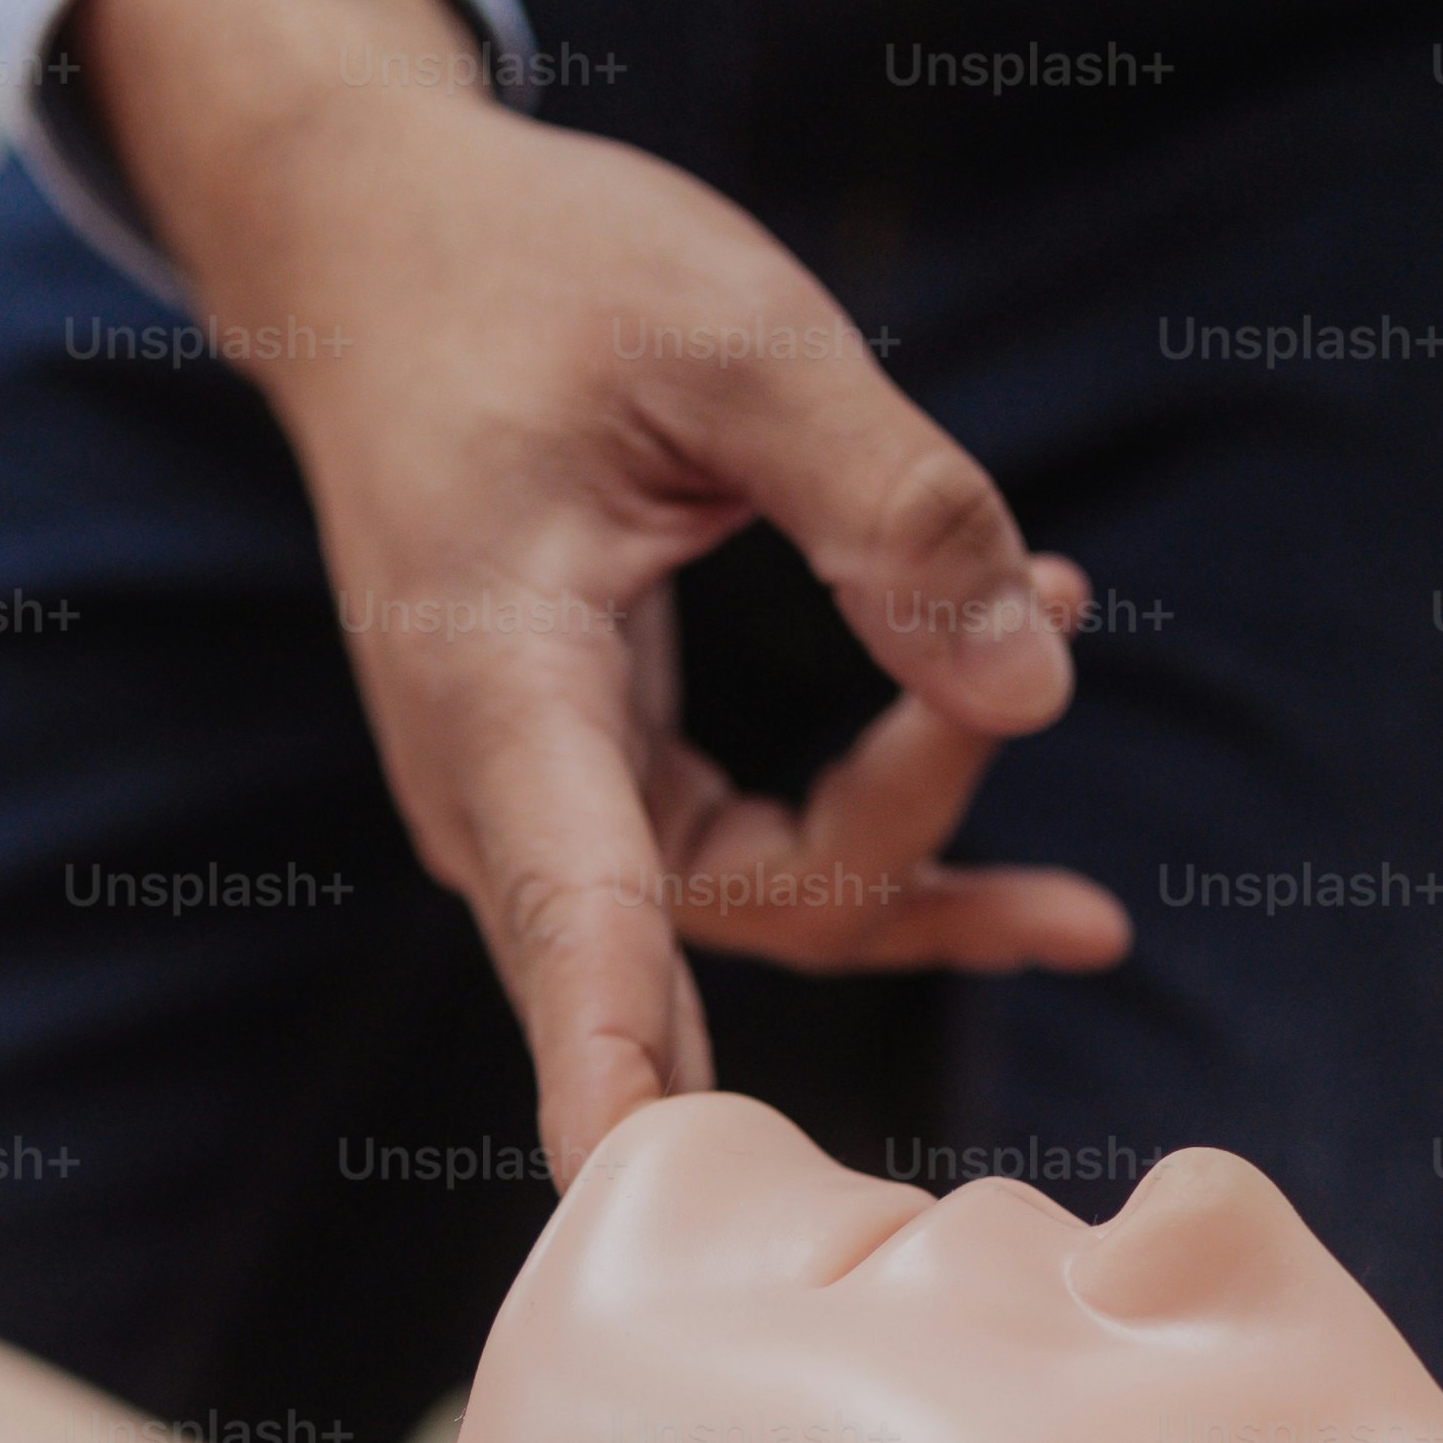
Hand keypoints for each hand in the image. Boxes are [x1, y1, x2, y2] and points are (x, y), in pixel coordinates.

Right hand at [76, 0, 1126, 1177]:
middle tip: (1054, 606)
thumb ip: (890, 505)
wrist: (378, 251)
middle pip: (728, 925)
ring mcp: (540, 805)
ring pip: (765, 900)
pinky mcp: (590, 790)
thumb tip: (1035, 685)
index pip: (570, 915)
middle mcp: (498, 787)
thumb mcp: (732, 337)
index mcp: (495, 680)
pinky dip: (888, 805)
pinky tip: (1002, 719)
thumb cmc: (530, 273)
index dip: (610, 1059)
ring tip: (1063, 607)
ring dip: (926, 807)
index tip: (639, 1191)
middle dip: (919, 835)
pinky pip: (757, 858)